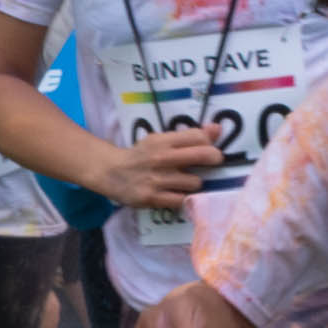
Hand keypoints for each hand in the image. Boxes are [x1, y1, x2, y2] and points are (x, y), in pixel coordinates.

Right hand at [106, 121, 221, 213]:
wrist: (110, 172)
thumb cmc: (142, 155)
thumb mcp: (161, 140)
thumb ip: (189, 135)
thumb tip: (218, 128)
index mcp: (163, 141)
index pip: (199, 136)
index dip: (209, 142)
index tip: (207, 148)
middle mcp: (160, 158)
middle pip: (203, 156)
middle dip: (214, 159)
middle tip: (211, 163)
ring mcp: (155, 179)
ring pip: (195, 182)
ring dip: (194, 183)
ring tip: (185, 181)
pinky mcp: (150, 198)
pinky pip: (181, 200)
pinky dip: (183, 197)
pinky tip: (176, 193)